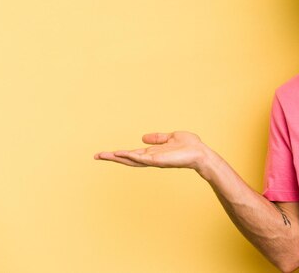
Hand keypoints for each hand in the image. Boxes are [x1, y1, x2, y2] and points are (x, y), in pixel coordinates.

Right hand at [94, 131, 208, 170]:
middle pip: (127, 159)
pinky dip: (130, 156)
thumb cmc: (190, 146)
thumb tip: (143, 137)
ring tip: (102, 155)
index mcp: (153, 153)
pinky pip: (142, 158)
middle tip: (96, 156)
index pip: (133, 154)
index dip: (120, 154)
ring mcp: (154, 160)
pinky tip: (120, 154)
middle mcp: (151, 158)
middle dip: (112, 158)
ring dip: (117, 157)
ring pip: (131, 159)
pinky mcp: (159, 160)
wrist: (201, 153)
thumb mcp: (171, 137)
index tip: (107, 153)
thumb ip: (157, 138)